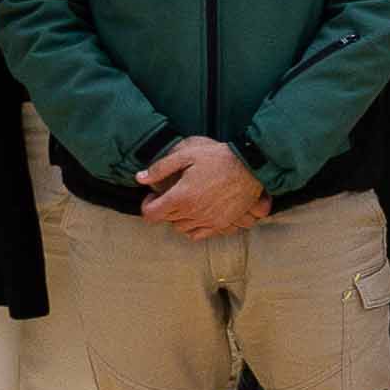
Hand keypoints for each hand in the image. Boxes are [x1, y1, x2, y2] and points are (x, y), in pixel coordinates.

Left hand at [135, 135, 269, 237]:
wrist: (250, 167)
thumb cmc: (218, 158)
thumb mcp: (187, 155)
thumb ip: (160, 168)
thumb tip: (139, 178)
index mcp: (180, 197)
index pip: (151, 214)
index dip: (148, 205)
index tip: (154, 196)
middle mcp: (192, 213)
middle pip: (166, 220)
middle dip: (164, 208)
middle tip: (171, 194)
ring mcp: (207, 220)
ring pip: (181, 228)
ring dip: (178, 218)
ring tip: (185, 203)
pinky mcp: (220, 224)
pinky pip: (198, 234)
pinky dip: (193, 227)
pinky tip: (197, 213)